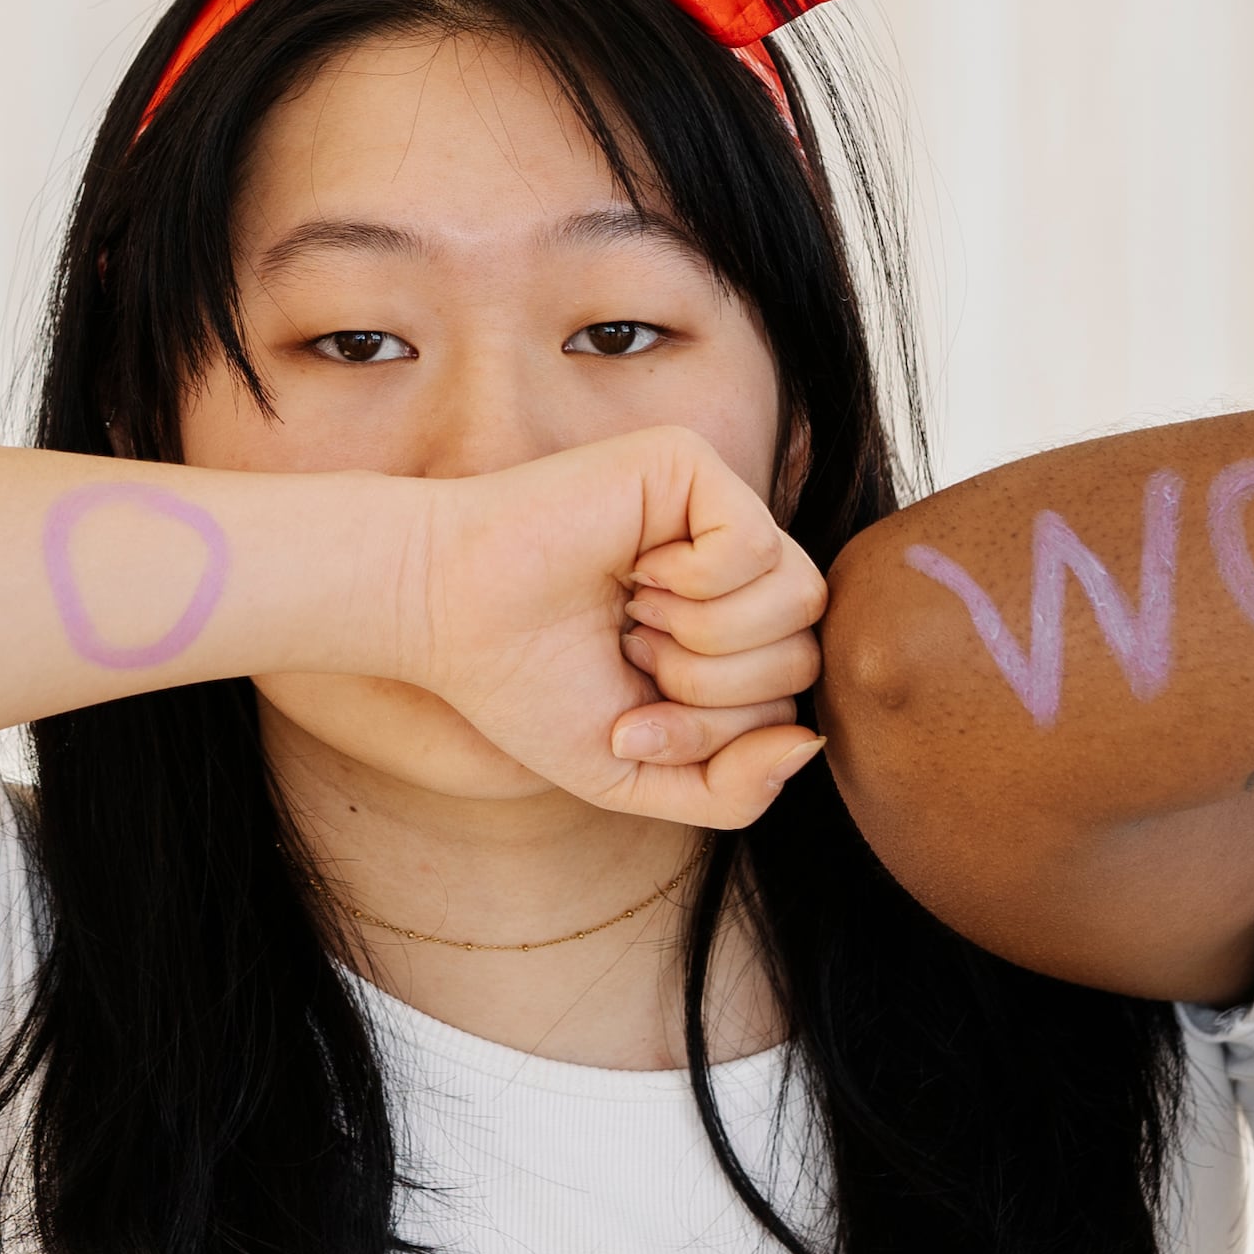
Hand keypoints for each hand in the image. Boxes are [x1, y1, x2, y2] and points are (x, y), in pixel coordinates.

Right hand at [399, 428, 828, 829]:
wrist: (444, 619)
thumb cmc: (524, 686)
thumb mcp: (636, 774)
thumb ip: (731, 790)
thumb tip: (809, 745)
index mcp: (722, 632)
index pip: (787, 700)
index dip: (717, 736)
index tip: (627, 724)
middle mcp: (730, 566)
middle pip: (804, 654)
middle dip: (712, 692)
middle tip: (628, 657)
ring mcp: (713, 510)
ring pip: (799, 596)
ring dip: (707, 637)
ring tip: (635, 614)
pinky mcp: (689, 464)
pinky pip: (756, 543)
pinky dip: (699, 580)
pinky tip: (637, 568)